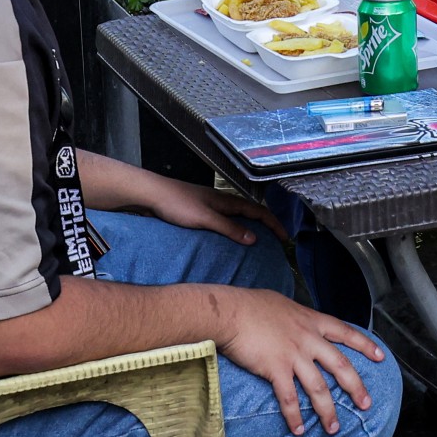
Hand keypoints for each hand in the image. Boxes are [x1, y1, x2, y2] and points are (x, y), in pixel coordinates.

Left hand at [137, 171, 287, 245]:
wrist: (152, 194)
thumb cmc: (177, 204)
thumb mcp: (206, 218)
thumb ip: (229, 228)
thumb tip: (254, 239)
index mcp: (227, 201)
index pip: (259, 211)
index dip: (274, 224)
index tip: (285, 237)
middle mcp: (222, 201)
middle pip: (251, 212)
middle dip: (266, 225)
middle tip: (276, 240)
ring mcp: (211, 205)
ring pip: (238, 216)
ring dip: (250, 227)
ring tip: (257, 242)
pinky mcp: (200, 211)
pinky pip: (225, 221)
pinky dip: (234, 229)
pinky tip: (229, 239)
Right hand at [217, 289, 386, 435]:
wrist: (230, 311)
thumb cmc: (251, 305)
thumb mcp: (283, 305)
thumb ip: (296, 318)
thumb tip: (297, 322)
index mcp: (312, 321)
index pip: (346, 333)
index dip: (365, 345)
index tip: (381, 356)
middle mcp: (308, 338)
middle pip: (341, 365)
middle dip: (356, 387)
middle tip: (366, 404)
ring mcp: (294, 355)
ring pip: (319, 387)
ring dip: (327, 411)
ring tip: (333, 428)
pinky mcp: (276, 369)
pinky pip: (289, 398)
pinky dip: (294, 416)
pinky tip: (298, 430)